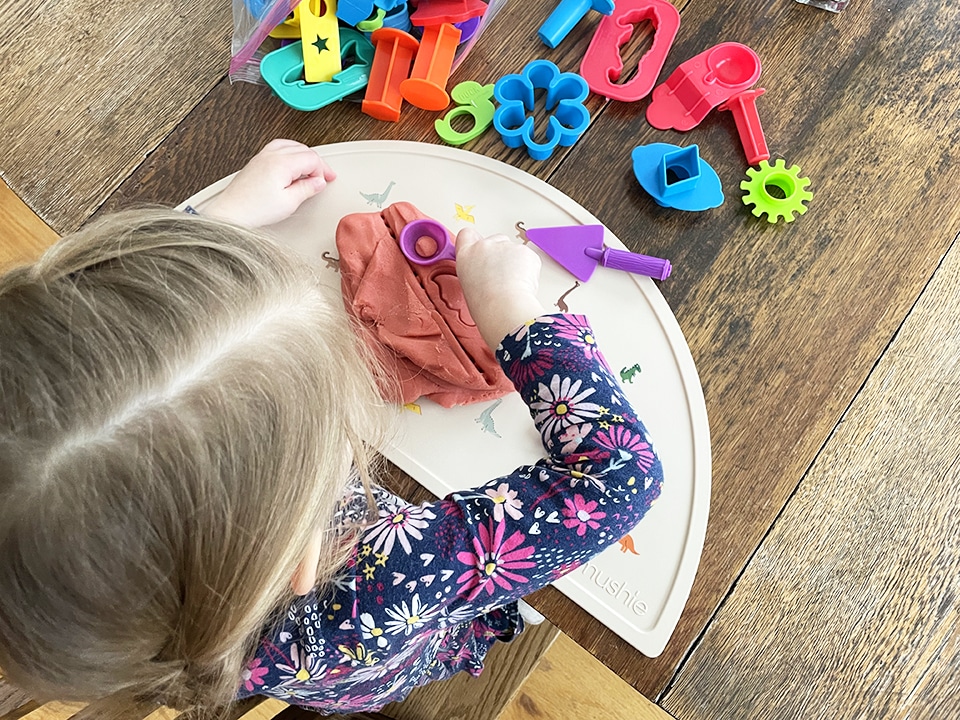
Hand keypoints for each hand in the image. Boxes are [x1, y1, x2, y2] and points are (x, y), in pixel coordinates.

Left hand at [200, 139, 335, 226]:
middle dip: (316, 163)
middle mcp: (271, 155)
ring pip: (291, 146)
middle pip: (303, 150)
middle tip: (323, 177)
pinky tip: (292, 164)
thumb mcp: (289, 203)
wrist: (232, 212)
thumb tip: (319, 182)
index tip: (327, 180)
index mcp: (282, 163)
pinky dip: (290, 153)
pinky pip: (278, 148)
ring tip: (310, 170)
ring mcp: (262, 156)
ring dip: (303, 156)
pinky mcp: (256, 161)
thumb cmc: (255, 209)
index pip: (311, 158)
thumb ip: (307, 189)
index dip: (323, 170)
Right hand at [455, 228, 545, 349]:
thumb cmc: (486, 306)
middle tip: (503, 276)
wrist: (504, 308)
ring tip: (513, 285)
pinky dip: (529, 269)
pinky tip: (523, 284)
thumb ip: (477, 272)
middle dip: (501, 254)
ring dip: (516, 264)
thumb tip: (487, 274)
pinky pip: (528, 258)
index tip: (480, 249)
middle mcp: (484, 246)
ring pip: (514, 250)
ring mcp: (506, 246)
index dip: (475, 241)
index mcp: (466, 255)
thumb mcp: (469, 286)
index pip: (466, 235)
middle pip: (495, 241)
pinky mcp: (525, 251)